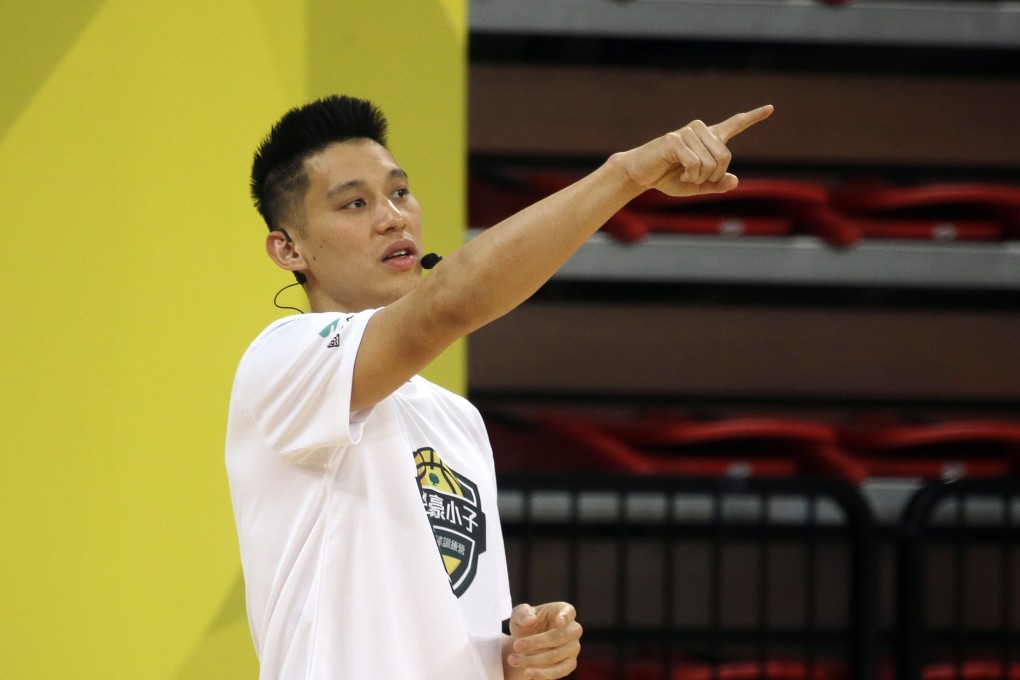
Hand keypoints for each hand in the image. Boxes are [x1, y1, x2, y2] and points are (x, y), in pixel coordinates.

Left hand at [503, 602, 582, 678]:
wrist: (525, 644)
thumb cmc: (525, 624)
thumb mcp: (519, 615)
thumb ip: (522, 614)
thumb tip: (531, 620)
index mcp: (563, 610)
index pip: (569, 612)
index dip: (565, 617)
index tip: (559, 622)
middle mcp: (573, 629)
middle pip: (559, 636)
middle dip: (536, 642)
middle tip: (516, 646)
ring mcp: (573, 648)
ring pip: (556, 655)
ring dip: (533, 659)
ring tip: (514, 660)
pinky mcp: (569, 664)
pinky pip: (559, 671)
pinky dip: (543, 673)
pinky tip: (528, 673)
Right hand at [617, 104, 773, 196]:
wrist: (640, 174)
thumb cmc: (667, 178)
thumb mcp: (697, 186)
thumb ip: (717, 184)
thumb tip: (735, 180)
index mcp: (708, 139)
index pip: (734, 125)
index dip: (753, 117)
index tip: (770, 108)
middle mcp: (700, 130)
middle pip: (725, 156)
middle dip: (713, 175)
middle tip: (695, 178)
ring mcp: (688, 132)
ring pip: (710, 163)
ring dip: (698, 177)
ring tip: (684, 173)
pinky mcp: (675, 139)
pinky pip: (695, 164)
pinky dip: (689, 175)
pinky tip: (678, 172)